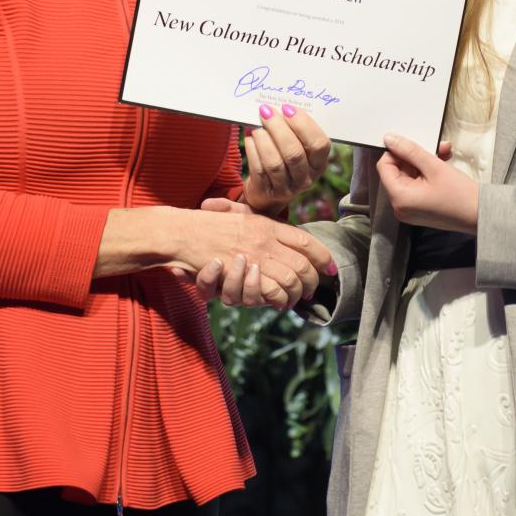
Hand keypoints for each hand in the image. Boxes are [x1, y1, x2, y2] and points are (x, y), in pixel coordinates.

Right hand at [176, 197, 333, 309]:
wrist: (183, 232)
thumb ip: (258, 219)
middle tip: (310, 291)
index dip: (324, 257)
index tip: (332, 269)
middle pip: (304, 265)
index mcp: (267, 224)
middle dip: (312, 282)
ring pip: (291, 281)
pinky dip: (278, 300)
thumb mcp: (238, 214)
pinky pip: (272, 293)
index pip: (306, 240)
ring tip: (294, 299)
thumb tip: (284, 228)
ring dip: (295, 295)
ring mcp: (256, 257)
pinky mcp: (244, 275)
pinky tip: (278, 301)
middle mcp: (266, 239)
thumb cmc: (209, 224)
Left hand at [242, 104, 330, 213]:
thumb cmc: (285, 160)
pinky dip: (253, 150)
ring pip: (274, 162)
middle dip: (278, 128)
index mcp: (319, 163)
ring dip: (263, 139)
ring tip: (256, 126)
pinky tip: (250, 138)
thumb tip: (277, 107)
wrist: (268, 192)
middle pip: (294, 153)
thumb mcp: (299, 148)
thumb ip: (295, 130)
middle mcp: (306, 178)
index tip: (288, 108)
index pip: (319, 144)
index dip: (304, 124)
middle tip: (266, 111)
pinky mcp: (266, 191)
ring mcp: (286, 188)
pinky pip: (259, 169)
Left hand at [376, 133, 477, 232]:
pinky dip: (427, 173)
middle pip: (397, 171)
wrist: (481, 215)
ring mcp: (409, 210)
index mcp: (400, 198)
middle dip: (415, 156)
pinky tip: (443, 163)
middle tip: (435, 147)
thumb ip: (410, 151)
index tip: (411, 144)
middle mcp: (400, 207)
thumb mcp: (434, 166)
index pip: (384, 166)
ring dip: (424, 162)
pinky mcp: (419, 209)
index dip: (396, 152)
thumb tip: (390, 139)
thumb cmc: (460, 195)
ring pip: (409, 176)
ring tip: (443, 153)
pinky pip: (416, 185)